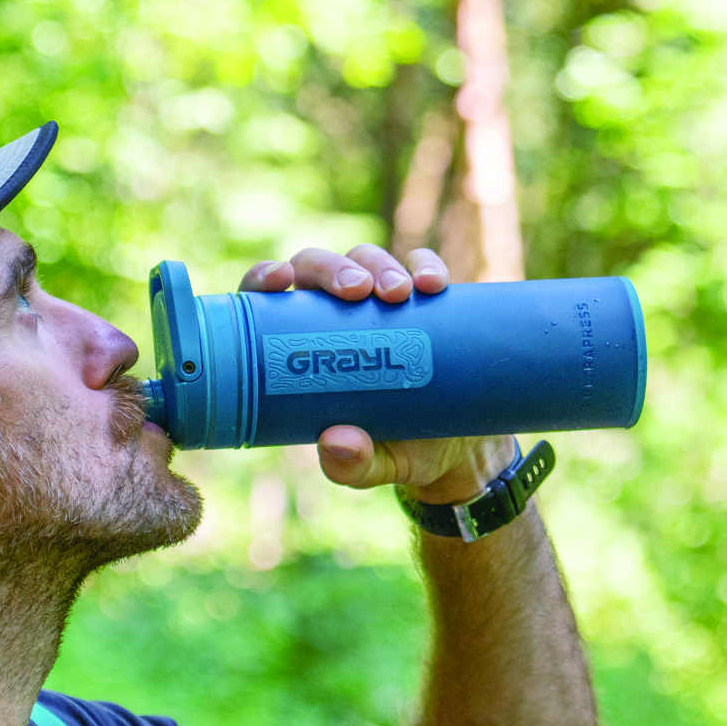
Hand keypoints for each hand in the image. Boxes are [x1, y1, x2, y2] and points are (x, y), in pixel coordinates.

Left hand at [239, 245, 518, 505]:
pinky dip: (425, 266)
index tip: (280, 279)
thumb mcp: (374, 466)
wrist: (461, 450)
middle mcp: (337, 315)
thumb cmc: (397, 451)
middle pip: (318, 268)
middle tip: (358, 291)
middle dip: (333, 268)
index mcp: (303, 345)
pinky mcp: (425, 301)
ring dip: (379, 265)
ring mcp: (381, 303)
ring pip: (366, 259)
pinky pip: (422, 268)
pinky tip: (430, 284)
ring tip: (398, 294)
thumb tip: (335, 441)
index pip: (271, 299)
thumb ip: (351, 464)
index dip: (265, 276)